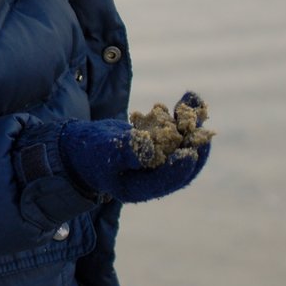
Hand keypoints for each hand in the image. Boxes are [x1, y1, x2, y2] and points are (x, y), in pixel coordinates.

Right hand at [59, 92, 212, 202]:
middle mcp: (153, 177)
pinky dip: (181, 115)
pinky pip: (174, 130)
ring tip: (197, 103)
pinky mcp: (157, 144)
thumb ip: (127, 151)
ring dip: (192, 125)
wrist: (81, 145)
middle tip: (204, 130)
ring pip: (181, 144)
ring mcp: (157, 160)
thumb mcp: (104, 152)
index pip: (166, 180)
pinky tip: (189, 96)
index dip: (179, 167)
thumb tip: (150, 148)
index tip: (190, 152)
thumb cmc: (89, 152)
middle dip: (194, 145)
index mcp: (140, 188)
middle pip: (181, 164)